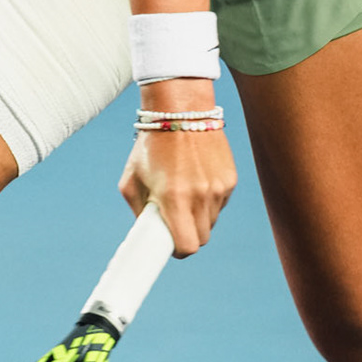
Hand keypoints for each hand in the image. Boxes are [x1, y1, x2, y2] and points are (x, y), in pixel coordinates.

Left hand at [117, 80, 237, 256]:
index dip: (178, 251)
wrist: (181, 110)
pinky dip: (209, 200)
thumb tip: (148, 231)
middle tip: (175, 220)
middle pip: (201, 239)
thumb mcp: (131, 178)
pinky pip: (220, 204)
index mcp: (174, 198)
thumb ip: (138, 209)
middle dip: (188, 235)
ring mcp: (218, 188)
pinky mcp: (230, 179)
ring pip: (212, 222)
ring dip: (198, 217)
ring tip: (184, 193)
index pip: (187, 246)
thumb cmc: (151, 144)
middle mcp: (200, 196)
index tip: (171, 247)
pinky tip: (197, 180)